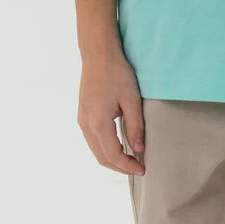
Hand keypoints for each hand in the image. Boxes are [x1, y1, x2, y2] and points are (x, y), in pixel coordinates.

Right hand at [78, 51, 146, 176]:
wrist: (98, 55)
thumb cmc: (116, 73)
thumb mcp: (131, 100)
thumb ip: (135, 126)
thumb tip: (139, 149)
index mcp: (98, 124)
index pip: (113, 156)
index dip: (128, 166)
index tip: (142, 169)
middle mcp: (86, 125)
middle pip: (102, 157)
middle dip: (120, 166)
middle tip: (137, 167)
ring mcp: (82, 119)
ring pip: (95, 150)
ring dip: (112, 158)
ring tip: (130, 159)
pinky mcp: (83, 114)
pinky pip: (92, 139)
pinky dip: (104, 148)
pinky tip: (117, 144)